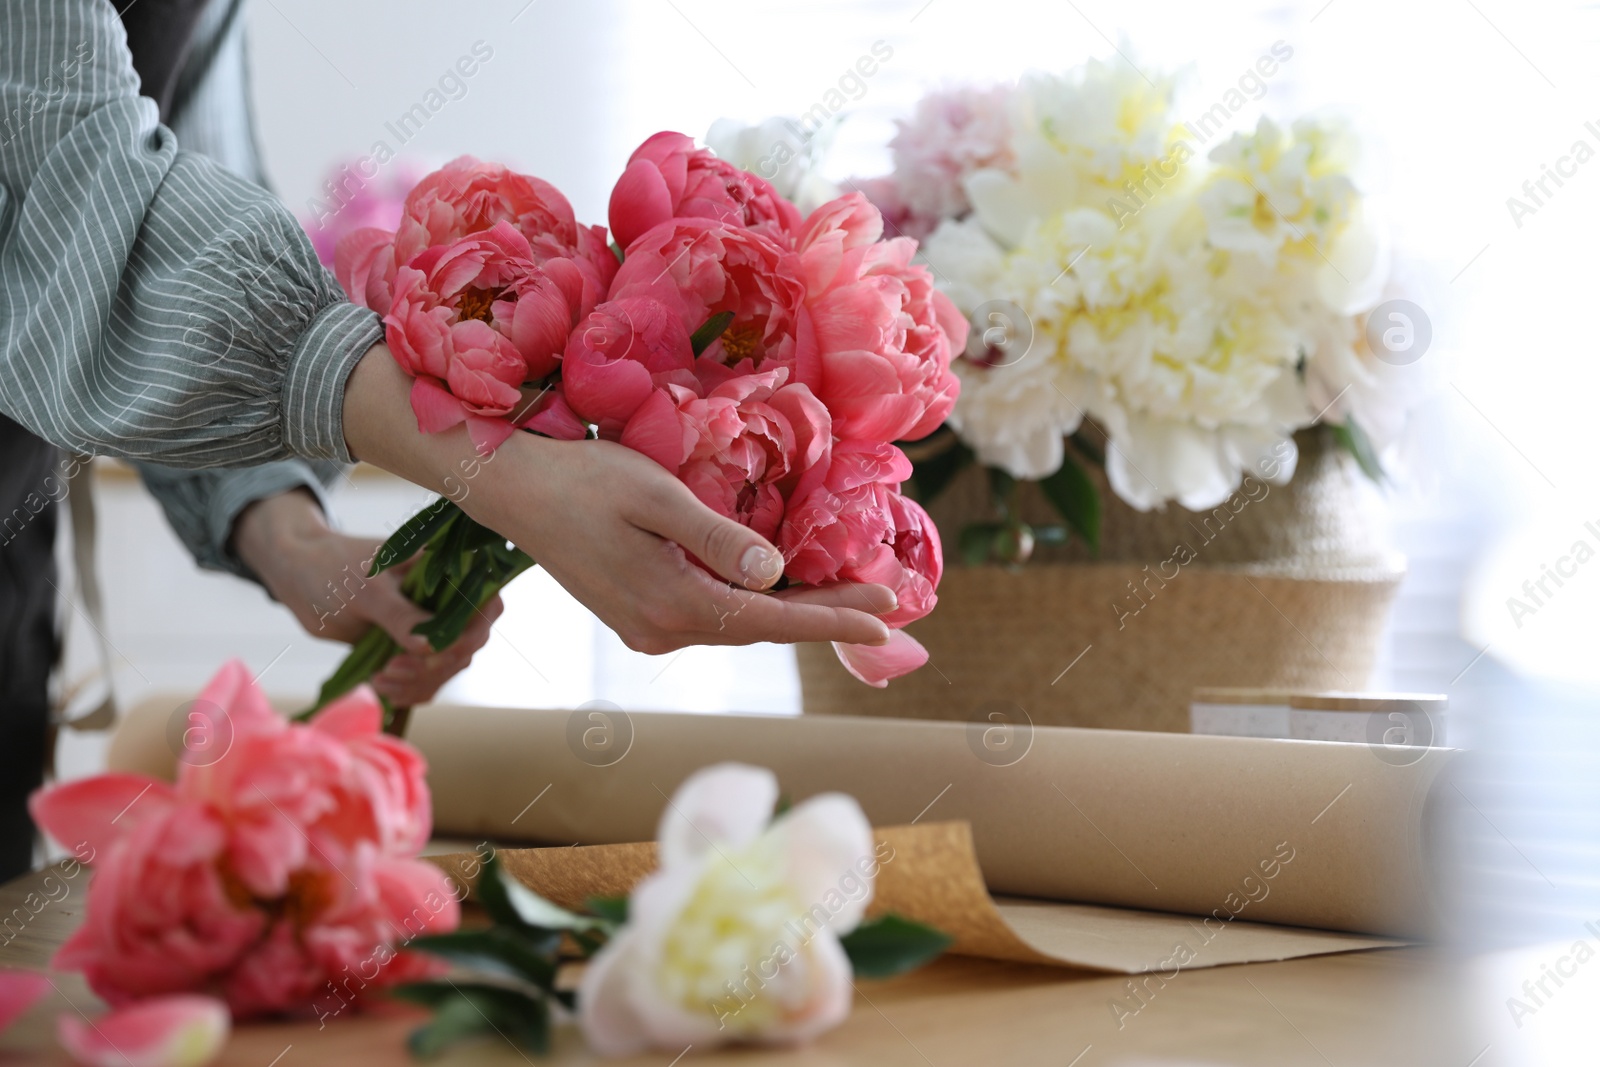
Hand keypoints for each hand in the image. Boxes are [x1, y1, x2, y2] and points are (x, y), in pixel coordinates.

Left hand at [232, 489, 500, 705]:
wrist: (300, 576)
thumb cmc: (333, 568)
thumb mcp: (367, 590)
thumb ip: (400, 616)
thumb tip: (431, 648)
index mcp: (445, 571)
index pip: (484, 602)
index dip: (471, 631)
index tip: (438, 653)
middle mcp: (444, 599)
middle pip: (467, 642)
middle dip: (436, 663)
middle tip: (395, 668)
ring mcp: (428, 626)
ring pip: (446, 666)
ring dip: (419, 681)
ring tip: (380, 679)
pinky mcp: (409, 648)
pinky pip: (425, 679)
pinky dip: (409, 689)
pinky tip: (382, 687)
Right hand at [341, 346, 895, 655]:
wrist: (510, 491)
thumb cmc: (581, 480)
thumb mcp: (655, 495)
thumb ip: (716, 536)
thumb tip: (774, 575)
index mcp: (672, 603)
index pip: (773, 619)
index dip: (834, 618)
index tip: (886, 615)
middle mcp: (664, 630)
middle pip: (763, 628)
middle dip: (827, 615)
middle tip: (889, 602)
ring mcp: (649, 629)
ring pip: (740, 624)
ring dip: (794, 612)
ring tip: (851, 595)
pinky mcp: (640, 616)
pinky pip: (715, 616)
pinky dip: (756, 605)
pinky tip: (782, 588)